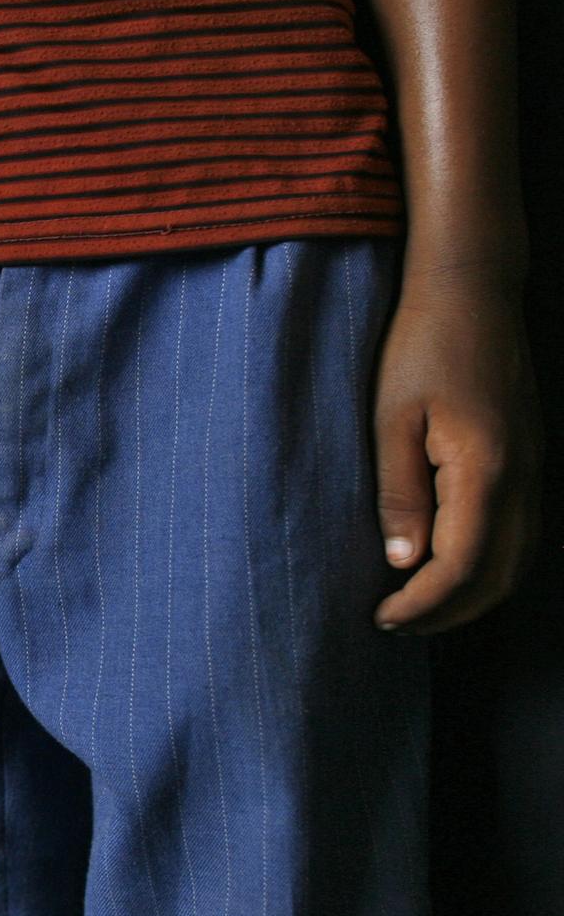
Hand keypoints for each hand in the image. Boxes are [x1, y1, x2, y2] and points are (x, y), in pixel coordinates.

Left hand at [372, 258, 542, 632]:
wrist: (473, 291)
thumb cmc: (422, 347)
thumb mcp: (391, 419)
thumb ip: (399, 493)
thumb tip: (402, 564)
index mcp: (485, 470)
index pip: (461, 567)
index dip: (424, 604)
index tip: (382, 617)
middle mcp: (522, 477)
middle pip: (498, 577)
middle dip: (448, 612)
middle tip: (394, 624)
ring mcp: (533, 469)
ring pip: (517, 559)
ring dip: (470, 594)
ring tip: (416, 606)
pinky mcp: (529, 458)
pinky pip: (520, 533)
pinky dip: (488, 565)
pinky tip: (447, 567)